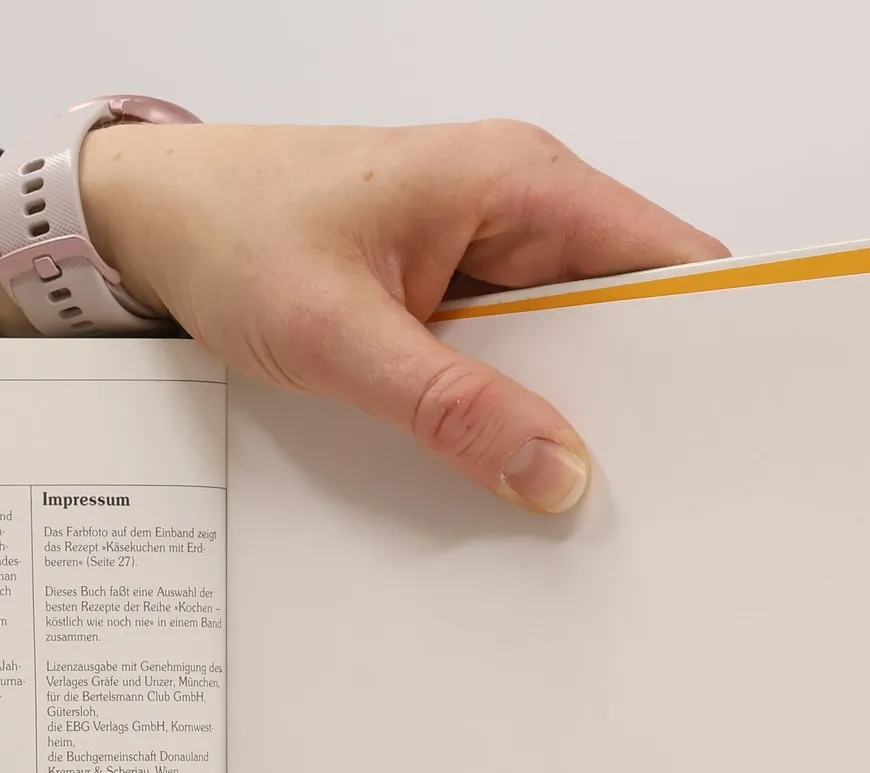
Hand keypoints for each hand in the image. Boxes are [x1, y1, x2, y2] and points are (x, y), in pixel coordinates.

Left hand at [61, 120, 726, 511]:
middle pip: (626, 311)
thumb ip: (451, 409)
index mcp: (519, 182)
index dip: (706, 342)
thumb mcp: (340, 335)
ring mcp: (483, 251)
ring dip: (566, 411)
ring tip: (569, 491)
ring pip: (567, 344)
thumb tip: (554, 469)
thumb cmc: (232, 231)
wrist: (151, 217)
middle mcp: (516, 207)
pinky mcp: (448, 292)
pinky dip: (511, 408)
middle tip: (637, 492)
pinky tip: (504, 462)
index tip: (718, 431)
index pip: (666, 261)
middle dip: (636, 397)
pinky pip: (510, 356)